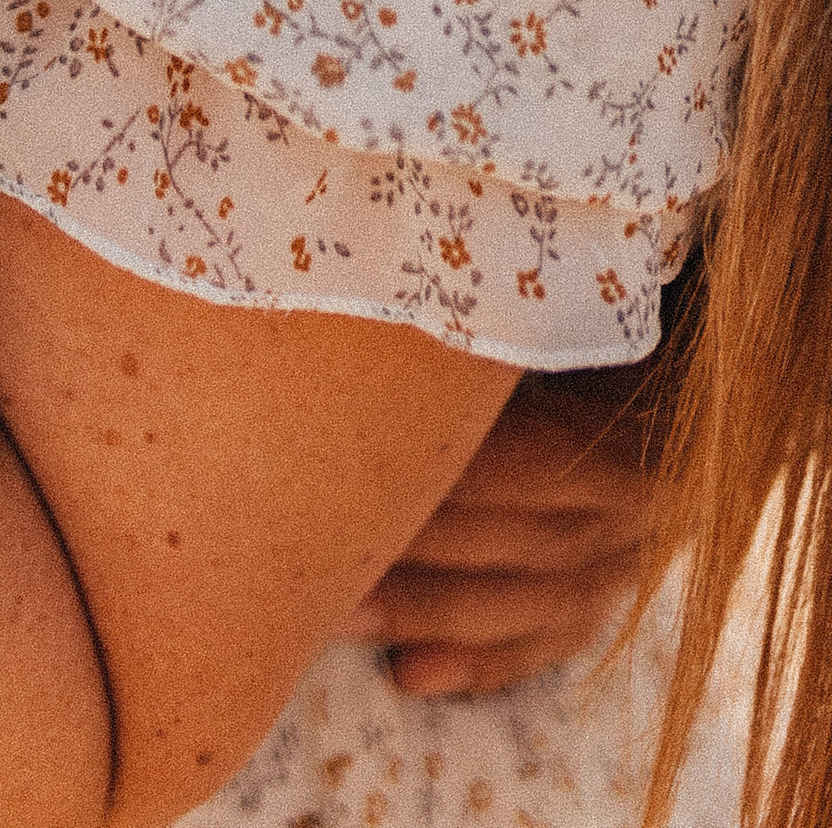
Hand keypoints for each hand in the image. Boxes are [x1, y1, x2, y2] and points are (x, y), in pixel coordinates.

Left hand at [342, 362, 659, 697]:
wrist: (669, 404)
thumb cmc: (580, 349)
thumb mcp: (552, 345)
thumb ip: (489, 357)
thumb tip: (389, 316)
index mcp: (620, 433)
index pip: (522, 463)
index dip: (439, 478)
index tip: (348, 479)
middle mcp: (630, 511)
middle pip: (516, 542)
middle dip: (417, 557)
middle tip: (322, 557)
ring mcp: (624, 568)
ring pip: (524, 605)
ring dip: (430, 617)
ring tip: (342, 617)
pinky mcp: (608, 605)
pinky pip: (543, 645)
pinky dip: (477, 662)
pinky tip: (410, 674)